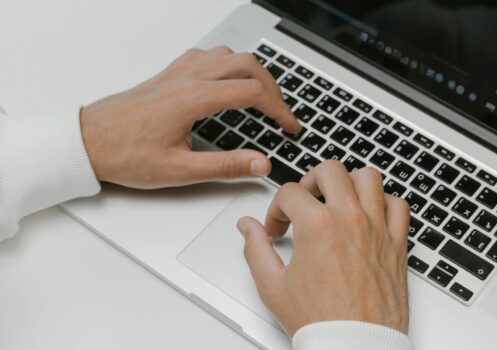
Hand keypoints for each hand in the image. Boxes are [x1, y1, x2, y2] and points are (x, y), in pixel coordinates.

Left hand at [80, 46, 300, 188]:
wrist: (87, 141)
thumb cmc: (125, 154)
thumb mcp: (180, 170)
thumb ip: (226, 166)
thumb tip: (260, 164)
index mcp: (194, 98)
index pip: (253, 92)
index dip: (279, 109)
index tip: (289, 126)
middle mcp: (188, 78)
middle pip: (247, 65)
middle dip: (273, 87)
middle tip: (281, 112)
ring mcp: (178, 72)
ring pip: (229, 55)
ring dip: (252, 72)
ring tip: (262, 96)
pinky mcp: (169, 74)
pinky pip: (208, 56)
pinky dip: (228, 65)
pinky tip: (228, 83)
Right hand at [237, 161, 410, 336]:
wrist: (355, 344)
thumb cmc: (321, 321)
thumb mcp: (273, 286)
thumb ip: (256, 249)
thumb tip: (248, 227)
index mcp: (317, 226)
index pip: (290, 192)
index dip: (276, 209)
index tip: (278, 227)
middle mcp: (350, 220)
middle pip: (330, 170)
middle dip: (310, 181)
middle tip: (305, 202)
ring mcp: (377, 229)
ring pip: (369, 177)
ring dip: (350, 183)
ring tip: (338, 200)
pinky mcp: (397, 243)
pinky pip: (399, 205)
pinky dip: (385, 203)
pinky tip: (370, 215)